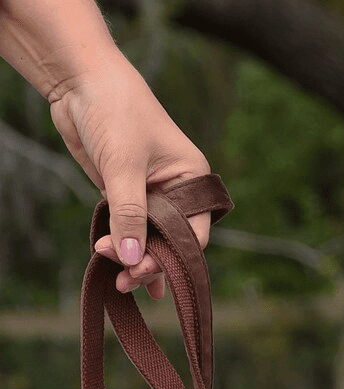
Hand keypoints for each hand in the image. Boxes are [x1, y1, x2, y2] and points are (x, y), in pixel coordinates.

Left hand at [50, 61, 211, 299]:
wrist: (78, 79)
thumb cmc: (114, 111)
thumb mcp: (123, 167)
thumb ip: (129, 215)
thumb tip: (131, 259)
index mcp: (191, 180)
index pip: (192, 232)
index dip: (171, 256)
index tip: (143, 269)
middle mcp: (177, 190)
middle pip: (170, 239)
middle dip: (149, 261)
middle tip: (126, 279)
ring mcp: (151, 192)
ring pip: (148, 237)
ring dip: (135, 259)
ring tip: (119, 281)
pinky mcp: (125, 192)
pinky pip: (129, 228)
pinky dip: (124, 247)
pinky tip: (120, 270)